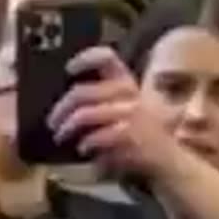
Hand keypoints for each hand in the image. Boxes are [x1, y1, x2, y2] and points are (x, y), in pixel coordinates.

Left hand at [47, 47, 180, 175]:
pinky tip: (83, 148)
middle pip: (83, 92)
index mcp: (127, 83)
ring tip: (60, 136)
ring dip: (66, 127)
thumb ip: (101, 100)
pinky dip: (85, 143)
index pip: (108, 59)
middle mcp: (129, 94)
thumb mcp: (126, 109)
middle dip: (60, 108)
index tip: (68, 69)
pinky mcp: (128, 135)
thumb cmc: (139, 134)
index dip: (85, 59)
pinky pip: (95, 135)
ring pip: (84, 114)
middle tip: (52, 122)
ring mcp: (130, 114)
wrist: (167, 159)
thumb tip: (64, 104)